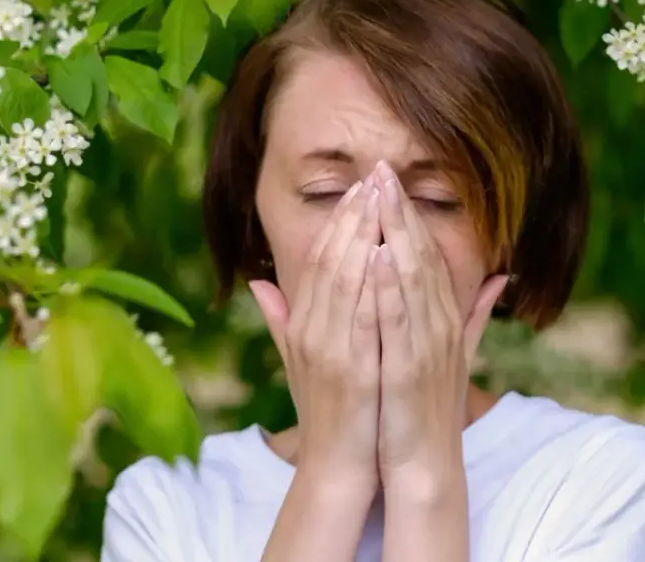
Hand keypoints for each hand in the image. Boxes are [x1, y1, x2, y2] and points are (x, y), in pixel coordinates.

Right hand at [249, 175, 382, 492]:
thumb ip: (282, 319)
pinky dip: (373, 283)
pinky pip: (363, 316)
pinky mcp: (353, 369)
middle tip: (373, 177)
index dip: (338, 221)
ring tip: (380, 199)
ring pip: (345, 280)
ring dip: (363, 236)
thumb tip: (257, 282)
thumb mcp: (299, 359)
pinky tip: (387, 252)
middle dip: (353, 216)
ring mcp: (330, 350)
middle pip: (330, 260)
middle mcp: (311, 332)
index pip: (318, 260)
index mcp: (303, 326)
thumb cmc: (328, 411)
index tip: (359, 187)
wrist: (337, 467)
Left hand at [371, 161, 507, 485]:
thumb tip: (503, 274)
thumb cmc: (429, 407)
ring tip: (377, 194)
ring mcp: (427, 345)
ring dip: (394, 233)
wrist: (425, 463)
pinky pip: (398, 320)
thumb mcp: (454, 351)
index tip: (388, 177)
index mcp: (444, 317)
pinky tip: (377, 256)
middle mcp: (440, 324)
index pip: (426, 253)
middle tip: (382, 166)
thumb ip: (474, 311)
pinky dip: (389, 287)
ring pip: (412, 278)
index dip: (408, 213)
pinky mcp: (410, 369)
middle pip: (420, 255)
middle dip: (400, 209)